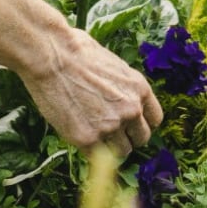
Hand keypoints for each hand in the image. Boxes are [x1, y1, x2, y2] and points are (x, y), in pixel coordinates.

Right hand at [22, 27, 164, 156]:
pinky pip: (96, 156)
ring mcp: (110, 126)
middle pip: (141, 139)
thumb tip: (121, 98)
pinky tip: (79, 136)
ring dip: (110, 147)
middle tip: (111, 133)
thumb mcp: (113, 65)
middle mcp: (131, 110)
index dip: (141, 124)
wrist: (51, 57)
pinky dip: (89, 150)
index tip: (131, 126)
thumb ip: (123, 87)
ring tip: (94, 135)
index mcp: (140, 89)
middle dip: (128, 137)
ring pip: (121, 152)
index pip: (154, 119)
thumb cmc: (76, 51)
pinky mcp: (87, 139)